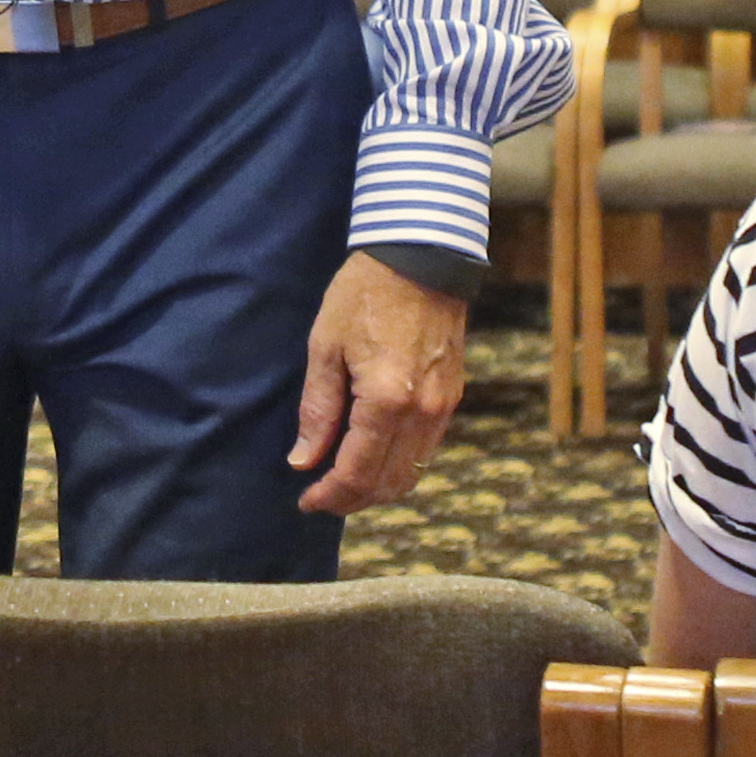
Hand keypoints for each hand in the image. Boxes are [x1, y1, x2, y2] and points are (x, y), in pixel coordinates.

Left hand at [290, 252, 468, 514]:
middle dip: (352, 499)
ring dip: (377, 486)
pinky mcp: (451, 396)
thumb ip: (318, 410)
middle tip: (321, 496)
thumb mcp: (325, 347)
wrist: (420, 255)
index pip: (358, 474)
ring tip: (343, 478)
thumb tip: (303, 460)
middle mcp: (422, 413)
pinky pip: (425, 448)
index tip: (306, 502)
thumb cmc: (364, 294)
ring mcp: (443, 406)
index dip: (330, 497)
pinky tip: (372, 451)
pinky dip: (398, 463)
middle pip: (388, 484)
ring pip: (412, 472)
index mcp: (385, 402)